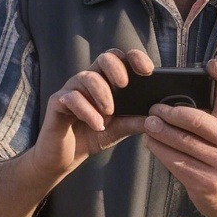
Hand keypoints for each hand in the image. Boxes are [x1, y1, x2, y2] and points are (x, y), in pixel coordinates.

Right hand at [32, 48, 153, 180]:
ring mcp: (72, 89)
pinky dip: (87, 111)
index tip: (147, 71)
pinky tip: (97, 124)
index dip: (135, 58)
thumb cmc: (92, 136)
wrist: (64, 158)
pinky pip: (71, 97)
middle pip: (104, 58)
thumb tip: (159, 116)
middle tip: (124, 86)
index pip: (120, 59)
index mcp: (106, 81)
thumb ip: (136, 121)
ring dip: (102, 94)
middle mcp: (89, 80)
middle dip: (117, 69)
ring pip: (88, 77)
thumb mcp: (120, 129)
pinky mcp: (57, 102)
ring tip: (109, 115)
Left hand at [142, 59, 216, 216]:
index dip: (177, 112)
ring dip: (158, 139)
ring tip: (147, 130)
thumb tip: (180, 113)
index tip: (162, 108)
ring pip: (178, 153)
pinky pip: (177, 168)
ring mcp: (214, 176)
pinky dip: (162, 154)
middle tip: (149, 116)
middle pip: (187, 136)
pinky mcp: (202, 190)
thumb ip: (215, 132)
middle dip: (163, 124)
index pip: (202, 121)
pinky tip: (154, 147)